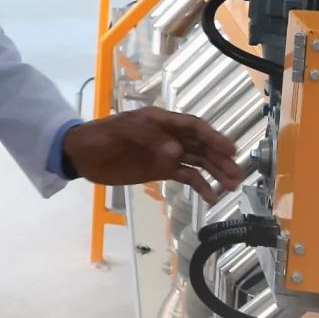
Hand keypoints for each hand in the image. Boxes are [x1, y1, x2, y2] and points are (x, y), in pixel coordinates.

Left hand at [62, 107, 242, 202]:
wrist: (81, 154)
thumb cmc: (100, 138)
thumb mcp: (121, 134)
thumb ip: (148, 141)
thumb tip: (176, 152)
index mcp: (160, 121)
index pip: (193, 126)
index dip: (213, 137)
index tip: (230, 150)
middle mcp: (168, 135)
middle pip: (200, 145)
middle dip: (220, 158)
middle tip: (237, 174)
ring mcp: (165, 153)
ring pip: (197, 161)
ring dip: (215, 172)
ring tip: (232, 186)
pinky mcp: (160, 169)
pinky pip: (185, 175)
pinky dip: (199, 185)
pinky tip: (210, 197)